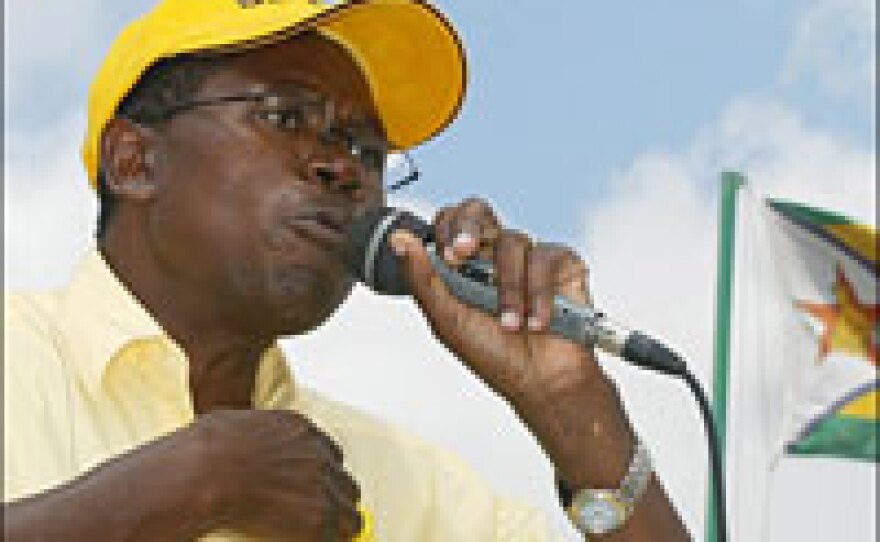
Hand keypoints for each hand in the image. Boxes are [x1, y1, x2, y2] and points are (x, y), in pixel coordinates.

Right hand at [192, 409, 360, 540]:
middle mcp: (317, 453)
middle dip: (335, 496)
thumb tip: (245, 442)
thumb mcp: (236, 422)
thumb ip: (255, 432)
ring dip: (339, 522)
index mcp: (299, 429)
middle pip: (343, 481)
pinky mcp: (317, 515)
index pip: (328, 452)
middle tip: (323, 512)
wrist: (208, 472)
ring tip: (329, 535)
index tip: (315, 484)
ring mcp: (321, 484)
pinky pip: (337, 534)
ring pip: (349, 510)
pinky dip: (328, 540)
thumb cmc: (209, 449)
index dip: (322, 472)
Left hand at [390, 198, 634, 487]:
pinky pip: (546, 256)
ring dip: (508, 289)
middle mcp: (494, 255)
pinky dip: (539, 292)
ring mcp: (528, 257)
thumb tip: (397, 239)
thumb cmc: (494, 355)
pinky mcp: (561, 264)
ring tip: (511, 324)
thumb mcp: (447, 320)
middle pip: (477, 210)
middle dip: (468, 227)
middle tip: (463, 252)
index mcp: (464, 265)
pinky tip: (537, 321)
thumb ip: (422, 278)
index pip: (449, 223)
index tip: (447, 255)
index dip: (445, 228)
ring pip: (513, 241)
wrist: (541, 383)